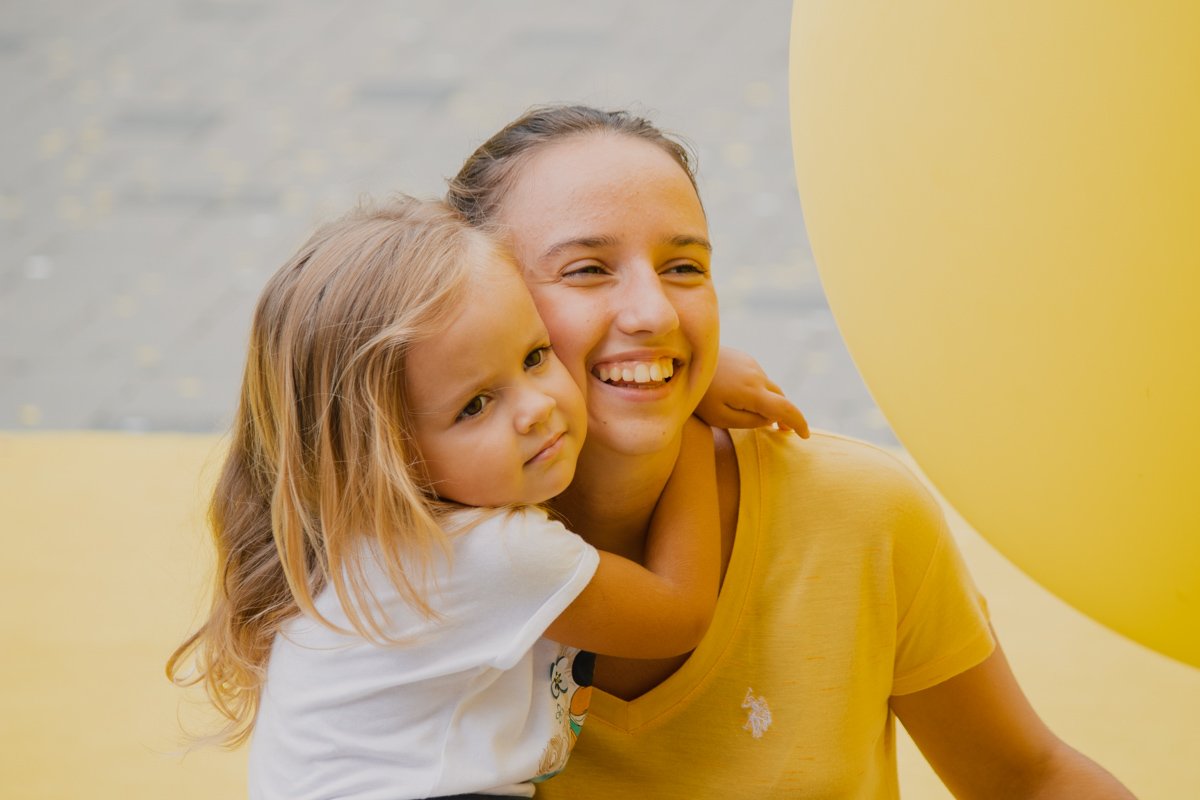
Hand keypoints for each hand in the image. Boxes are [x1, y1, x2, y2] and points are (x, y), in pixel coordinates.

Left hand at [695, 346, 809, 437]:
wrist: (681, 360)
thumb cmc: (697, 396)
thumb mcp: (720, 417)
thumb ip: (749, 421)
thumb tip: (770, 419)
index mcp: (753, 392)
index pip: (785, 409)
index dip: (799, 423)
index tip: (804, 436)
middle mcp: (756, 375)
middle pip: (779, 397)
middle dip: (783, 414)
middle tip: (782, 431)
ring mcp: (750, 363)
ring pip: (767, 387)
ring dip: (767, 401)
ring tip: (755, 415)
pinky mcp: (743, 357)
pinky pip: (756, 377)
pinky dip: (757, 389)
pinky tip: (739, 396)